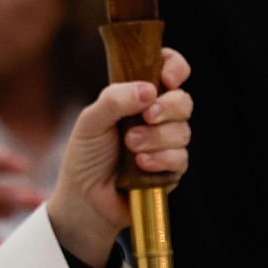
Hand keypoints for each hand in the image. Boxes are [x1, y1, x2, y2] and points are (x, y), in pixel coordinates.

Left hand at [47, 48, 192, 267]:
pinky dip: (160, 159)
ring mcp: (166, 143)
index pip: (168, 69)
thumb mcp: (91, 121)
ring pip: (183, 131)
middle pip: (183, 100)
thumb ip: (114, 99)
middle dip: (168, 107)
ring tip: (130, 148)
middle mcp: (156, 117)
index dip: (175, 68)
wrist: (84, 199)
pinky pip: (181, 158)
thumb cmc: (85, 156)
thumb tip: (149, 89)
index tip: (167, 78)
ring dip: (156, 138)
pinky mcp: (172, 170)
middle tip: (146, 116)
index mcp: (137, 97)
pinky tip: (140, 165)